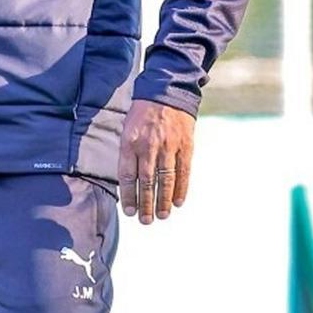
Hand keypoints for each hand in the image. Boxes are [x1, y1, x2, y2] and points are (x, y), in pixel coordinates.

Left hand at [118, 100, 194, 224]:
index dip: (129, 196)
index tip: (130, 212)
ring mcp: (168, 146)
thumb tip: (128, 182)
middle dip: (145, 204)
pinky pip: (183, 172)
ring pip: (165, 180)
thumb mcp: (127, 129)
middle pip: (146, 182)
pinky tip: (177, 202)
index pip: (126, 176)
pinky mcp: (185, 145)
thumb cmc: (142, 113)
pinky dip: (180, 189)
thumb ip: (128, 154)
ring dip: (163, 201)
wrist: (167, 91)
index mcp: (129, 143)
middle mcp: (148, 146)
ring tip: (161, 216)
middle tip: (145, 221)